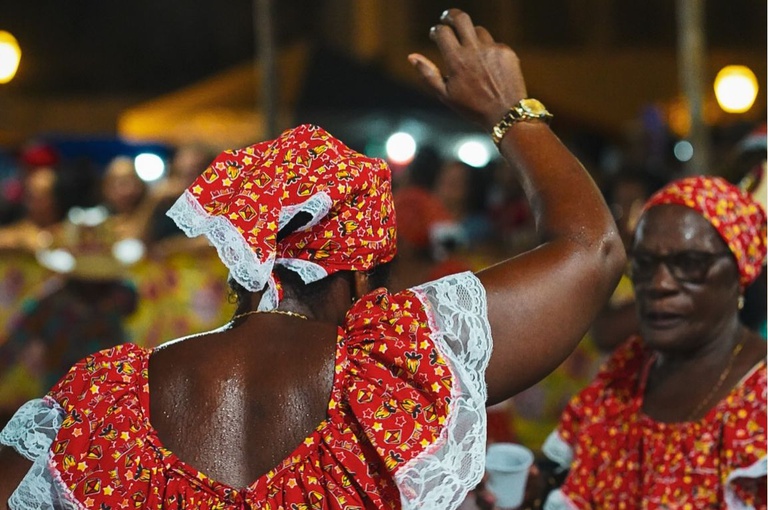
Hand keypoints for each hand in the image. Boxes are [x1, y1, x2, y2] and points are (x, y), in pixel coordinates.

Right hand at [408, 9, 527, 130]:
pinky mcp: (506, 52)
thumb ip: (427, 74)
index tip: (435, 34)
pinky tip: (488, 66)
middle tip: (447, 18)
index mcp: (456, 60)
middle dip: (451, 15)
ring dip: (471, 36)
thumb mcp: (445, 95)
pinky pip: (494, 43)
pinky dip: (488, 50)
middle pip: (461, 18)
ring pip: (478, 31)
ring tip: (470, 51)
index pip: (442, 32)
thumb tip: (411, 56)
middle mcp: (474, 50)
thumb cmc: (472, 107)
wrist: (506, 114)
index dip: (436, 30)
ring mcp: (492, 49)